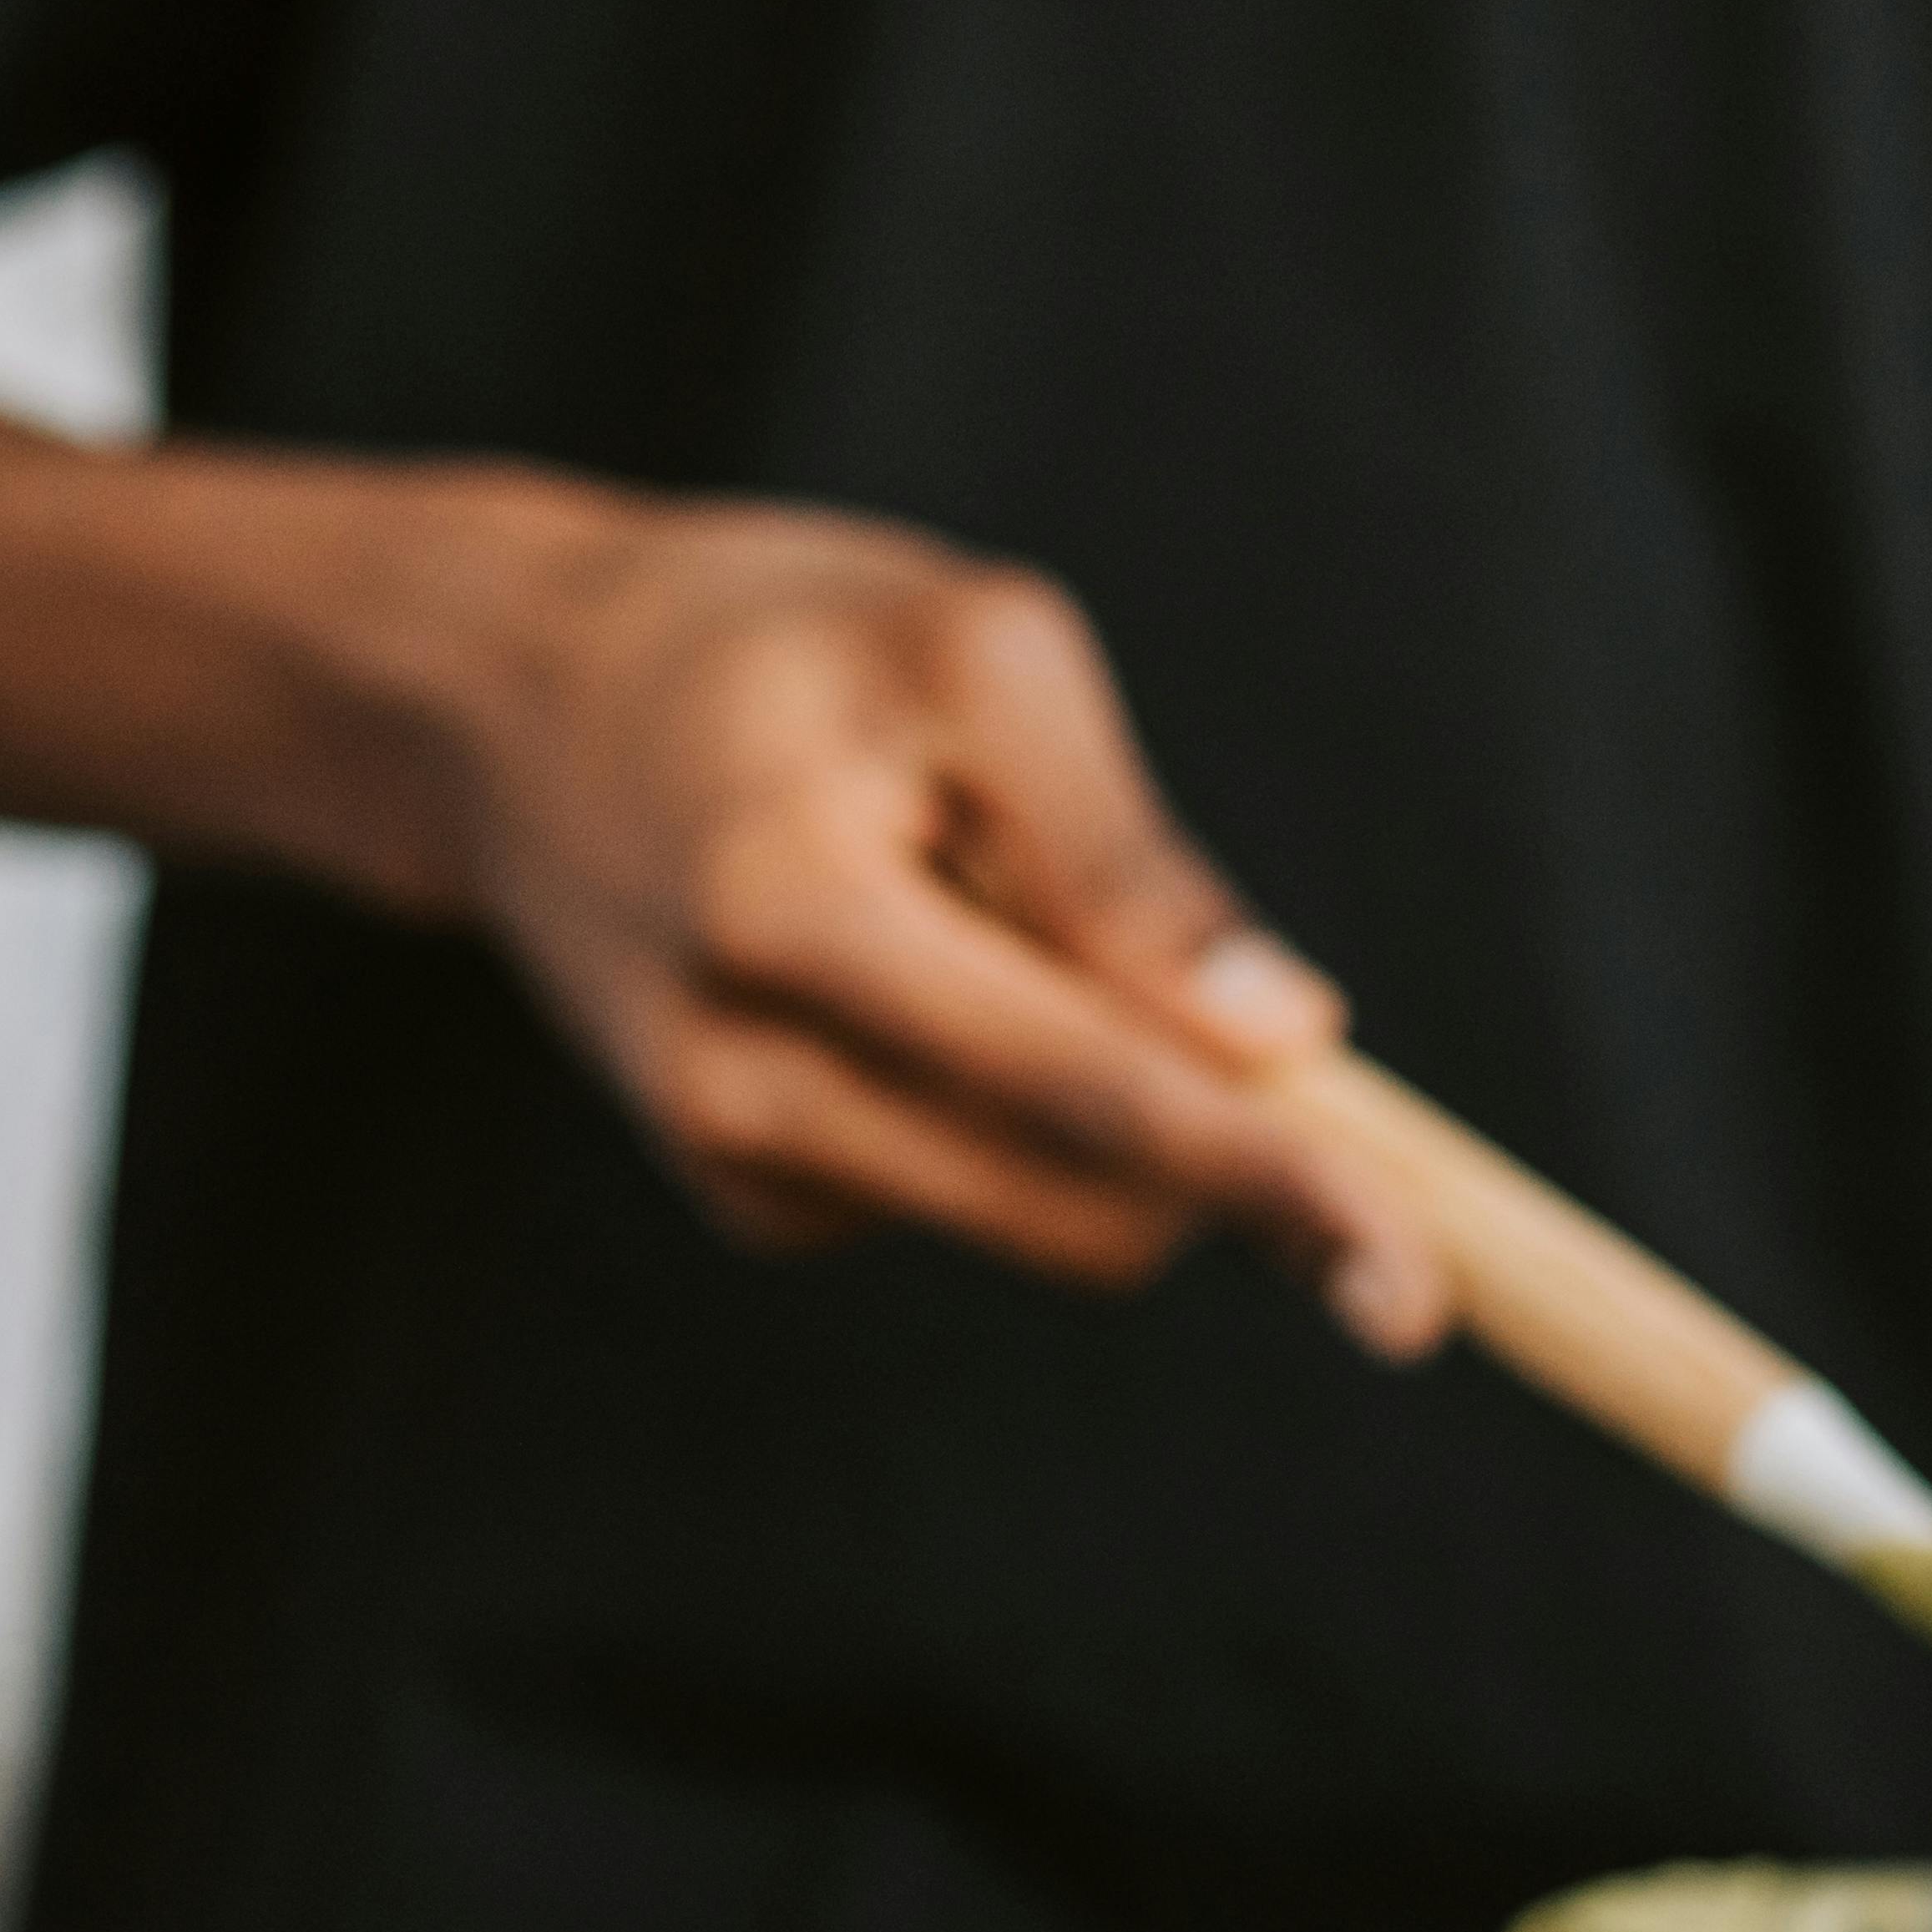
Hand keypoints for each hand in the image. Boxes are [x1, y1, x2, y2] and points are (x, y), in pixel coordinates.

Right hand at [412, 478, 1447, 1348]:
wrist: (516, 709)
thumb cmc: (775, 642)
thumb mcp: (970, 654)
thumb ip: (1121, 852)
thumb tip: (1280, 1037)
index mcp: (791, 914)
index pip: (1088, 1090)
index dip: (1274, 1184)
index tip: (1414, 1289)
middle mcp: (741, 1076)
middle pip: (1085, 1202)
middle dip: (1216, 1142)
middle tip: (1209, 979)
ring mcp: (732, 1156)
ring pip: (1043, 1214)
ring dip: (1091, 1091)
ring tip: (964, 908)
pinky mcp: (744, 1193)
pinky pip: (968, 1191)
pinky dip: (1000, 1094)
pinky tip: (900, 964)